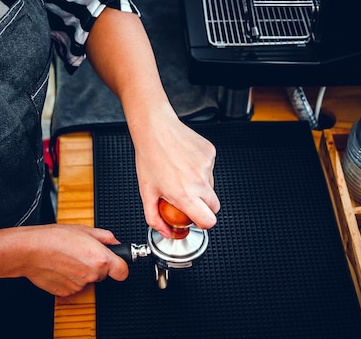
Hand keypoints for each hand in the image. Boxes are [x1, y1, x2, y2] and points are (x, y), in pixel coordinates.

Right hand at [18, 224, 128, 296]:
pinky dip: (70, 279)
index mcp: (100, 258)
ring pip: (88, 280)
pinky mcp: (67, 292)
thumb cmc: (54, 238)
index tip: (117, 263)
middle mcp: (92, 274)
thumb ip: (105, 236)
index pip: (123, 271)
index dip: (121, 266)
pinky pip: (74, 286)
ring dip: (82, 271)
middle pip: (104, 274)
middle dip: (96, 265)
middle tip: (82, 253)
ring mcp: (80, 285)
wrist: (30, 250)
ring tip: (68, 258)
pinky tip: (61, 267)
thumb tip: (114, 241)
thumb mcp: (83, 229)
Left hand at [134, 111, 219, 236]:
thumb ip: (154, 218)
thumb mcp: (146, 192)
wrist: (155, 129)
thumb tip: (165, 232)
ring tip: (181, 175)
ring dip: (200, 186)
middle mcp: (199, 182)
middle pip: (214, 207)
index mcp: (184, 194)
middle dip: (203, 207)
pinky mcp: (210, 154)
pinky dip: (200, 170)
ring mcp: (207, 167)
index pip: (208, 221)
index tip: (195, 219)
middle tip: (187, 198)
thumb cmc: (149, 157)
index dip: (203, 223)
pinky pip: (210, 169)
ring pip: (211, 186)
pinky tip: (185, 163)